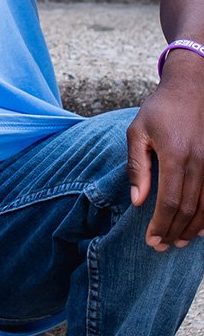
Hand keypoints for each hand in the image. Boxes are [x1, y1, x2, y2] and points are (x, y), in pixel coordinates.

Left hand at [127, 50, 203, 250]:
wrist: (192, 89)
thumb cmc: (159, 110)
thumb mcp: (138, 132)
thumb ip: (137, 166)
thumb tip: (137, 201)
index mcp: (176, 155)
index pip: (169, 201)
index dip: (161, 224)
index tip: (151, 240)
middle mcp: (200, 163)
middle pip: (189, 209)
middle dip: (174, 231)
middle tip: (160, 246)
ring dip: (192, 228)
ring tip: (177, 241)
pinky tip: (200, 228)